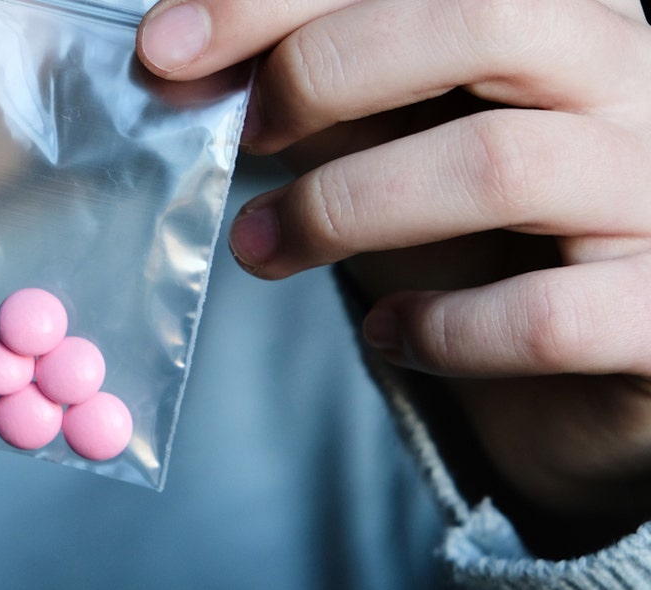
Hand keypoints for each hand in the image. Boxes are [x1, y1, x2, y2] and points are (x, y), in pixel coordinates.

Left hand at [137, 0, 650, 547]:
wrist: (590, 370)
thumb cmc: (481, 241)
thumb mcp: (395, 145)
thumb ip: (325, 99)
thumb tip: (192, 63)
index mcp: (558, 18)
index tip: (167, 48)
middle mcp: (629, 81)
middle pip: (486, 16)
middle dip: (325, 70)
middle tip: (241, 137)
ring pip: (500, 163)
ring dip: (344, 207)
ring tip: (260, 249)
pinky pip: (547, 315)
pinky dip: (443, 328)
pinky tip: (389, 333)